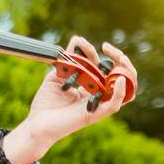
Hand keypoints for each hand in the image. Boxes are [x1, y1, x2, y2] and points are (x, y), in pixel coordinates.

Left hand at [20, 36, 136, 151]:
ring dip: (128, 72)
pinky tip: (117, 79)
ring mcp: (99, 105)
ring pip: (128, 90)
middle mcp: (99, 95)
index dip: (96, 52)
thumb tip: (77, 39)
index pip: (107, 67)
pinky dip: (120, 92)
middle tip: (107, 47)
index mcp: (93, 86)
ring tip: (119, 59)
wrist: (36, 123)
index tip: (80, 42)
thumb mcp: (57, 75)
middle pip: (123, 76)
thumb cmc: (46, 104)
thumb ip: (68, 58)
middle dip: (120, 58)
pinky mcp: (94, 114)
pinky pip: (115, 104)